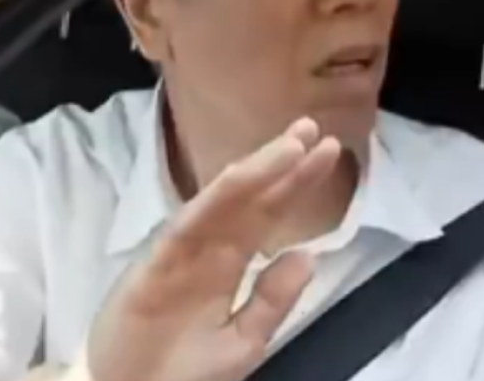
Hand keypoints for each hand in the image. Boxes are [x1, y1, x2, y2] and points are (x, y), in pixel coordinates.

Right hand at [84, 119, 341, 380]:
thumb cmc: (183, 374)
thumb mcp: (243, 343)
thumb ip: (273, 301)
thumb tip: (308, 254)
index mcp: (232, 264)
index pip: (270, 214)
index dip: (297, 183)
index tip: (328, 151)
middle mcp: (210, 249)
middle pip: (251, 198)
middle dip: (281, 163)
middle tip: (312, 128)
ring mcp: (182, 253)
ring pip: (223, 202)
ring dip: (255, 171)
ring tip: (290, 145)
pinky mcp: (155, 265)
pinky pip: (186, 227)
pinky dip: (211, 203)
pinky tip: (238, 179)